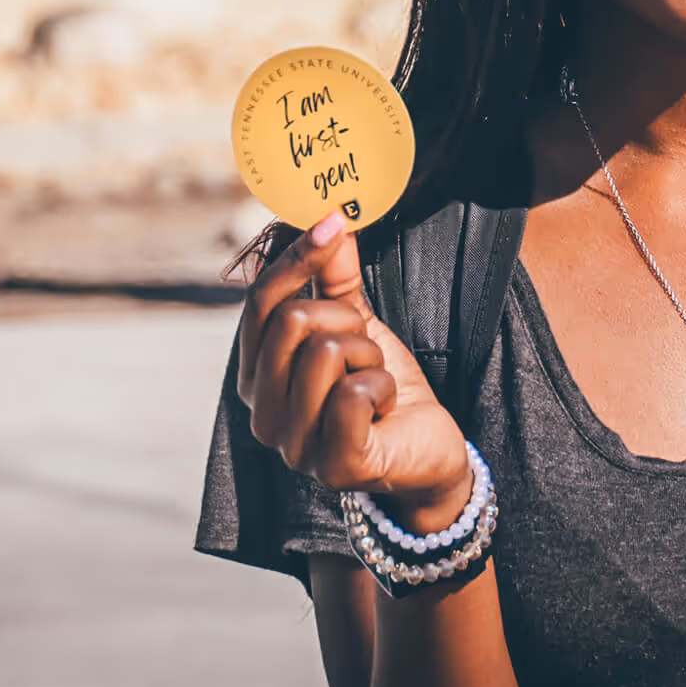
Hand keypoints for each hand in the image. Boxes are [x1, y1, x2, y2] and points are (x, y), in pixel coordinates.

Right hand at [238, 210, 471, 526]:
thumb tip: (328, 219)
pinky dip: (383, 387)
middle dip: (346, 319)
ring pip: (326, 351)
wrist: (428, 448)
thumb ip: (335, 278)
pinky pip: (354, 393)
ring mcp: (294, 447)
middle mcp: (262, 416)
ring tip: (375, 384)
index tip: (333, 223)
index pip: (260, 305)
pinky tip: (384, 409)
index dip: (297, 258)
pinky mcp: (334, 466)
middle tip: (367, 348)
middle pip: (292, 321)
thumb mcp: (357, 325)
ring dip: (370, 357)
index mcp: (257, 379)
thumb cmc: (383, 389)